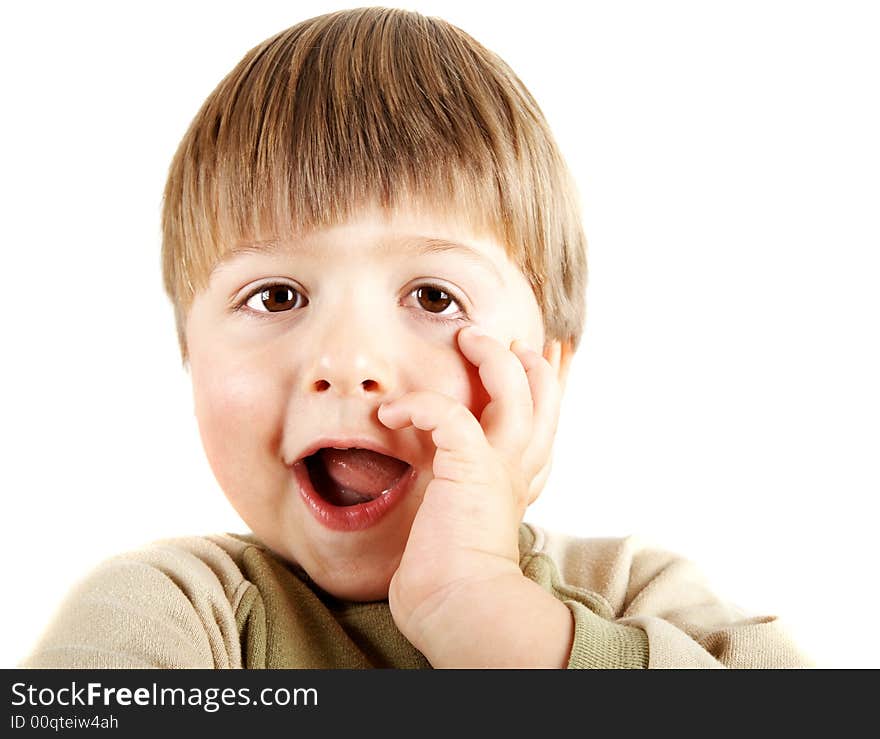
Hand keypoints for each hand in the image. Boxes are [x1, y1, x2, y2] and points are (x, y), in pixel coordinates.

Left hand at [377, 325, 565, 664]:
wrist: (454, 604)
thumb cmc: (448, 567)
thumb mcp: (461, 510)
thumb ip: (458, 478)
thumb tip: (427, 451)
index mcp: (520, 475)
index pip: (545, 416)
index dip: (545, 378)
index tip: (535, 350)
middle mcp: (521, 466)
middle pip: (544, 393)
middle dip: (525, 357)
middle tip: (488, 336)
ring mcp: (501, 465)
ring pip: (514, 388)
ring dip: (491, 356)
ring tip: (465, 338)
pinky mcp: (471, 469)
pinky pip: (451, 414)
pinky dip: (420, 403)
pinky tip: (392, 411)